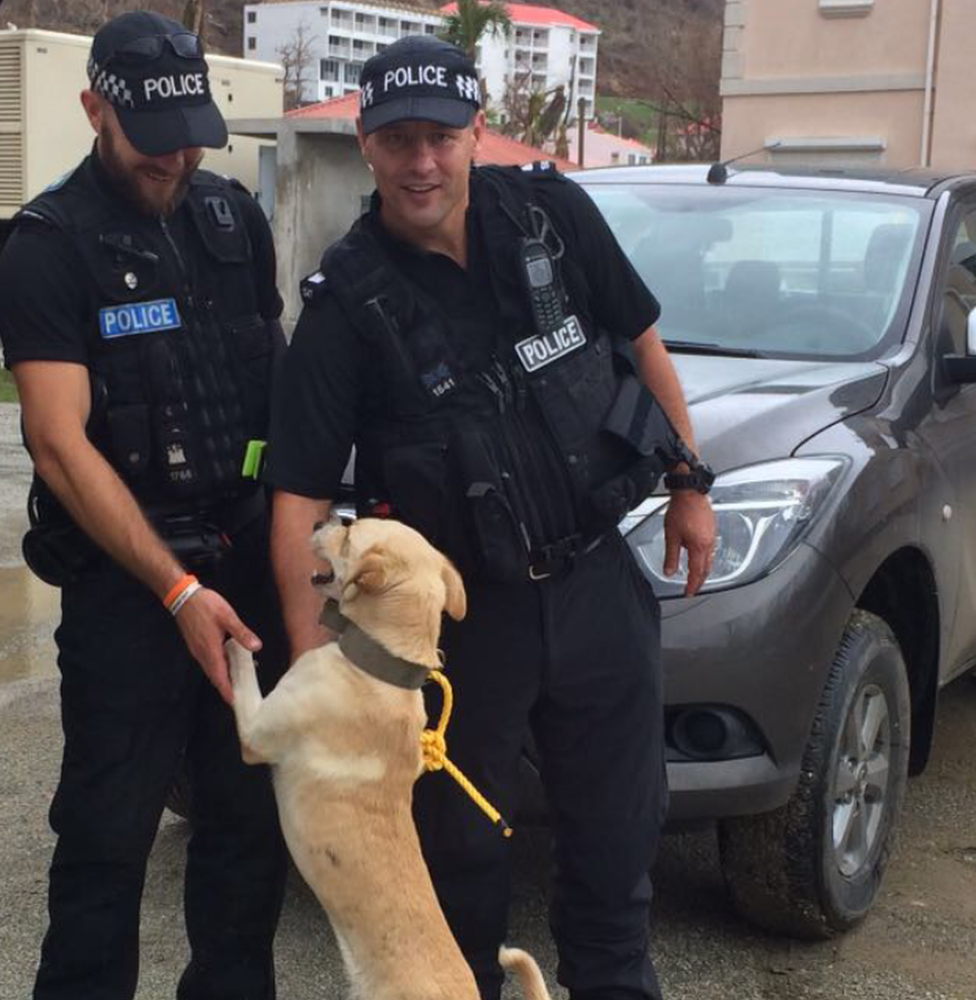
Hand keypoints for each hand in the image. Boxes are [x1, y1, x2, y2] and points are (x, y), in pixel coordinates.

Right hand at [173, 587, 261, 703]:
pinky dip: (220, 666)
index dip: (227, 692)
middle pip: (215, 677)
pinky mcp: (196, 644)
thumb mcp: (227, 617)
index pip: (219, 678)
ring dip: (224, 676)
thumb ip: (242, 633)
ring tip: (240, 680)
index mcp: (210, 651)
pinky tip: (231, 660)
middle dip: (227, 688)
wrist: (182, 596)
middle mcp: (202, 654)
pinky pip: (209, 660)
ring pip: (212, 669)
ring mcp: (197, 650)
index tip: (235, 703)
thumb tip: (257, 648)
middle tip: (242, 695)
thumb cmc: (205, 605)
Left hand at [663, 490, 714, 596]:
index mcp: (699, 546)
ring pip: (709, 560)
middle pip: (706, 569)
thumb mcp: (671, 535)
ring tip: (695, 577)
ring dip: (702, 571)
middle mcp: (708, 543)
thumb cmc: (681, 509)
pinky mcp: (711, 530)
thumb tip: (669, 571)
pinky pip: (710, 550)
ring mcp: (711, 536)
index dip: (692, 585)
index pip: (697, 573)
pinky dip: (704, 559)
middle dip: (699, 581)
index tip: (688, 592)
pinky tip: (698, 557)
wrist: (690, 492)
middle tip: (692, 588)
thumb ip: (671, 556)